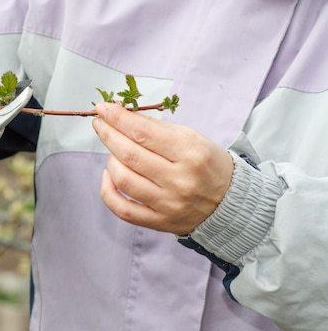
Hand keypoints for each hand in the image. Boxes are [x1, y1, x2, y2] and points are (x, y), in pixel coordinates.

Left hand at [92, 103, 233, 234]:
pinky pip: (122, 209)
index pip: (143, 132)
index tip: (103, 108)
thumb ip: (156, 128)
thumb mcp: (191, 137)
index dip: (118, 118)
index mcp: (190, 152)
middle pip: (129, 155)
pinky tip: (109, 176)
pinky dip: (108, 190)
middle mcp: (179, 179)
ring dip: (110, 160)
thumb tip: (121, 116)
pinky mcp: (159, 222)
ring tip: (113, 151)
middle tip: (100, 123)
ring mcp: (168, 204)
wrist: (230, 203)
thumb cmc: (207, 164)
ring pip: (123, 179)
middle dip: (108, 134)